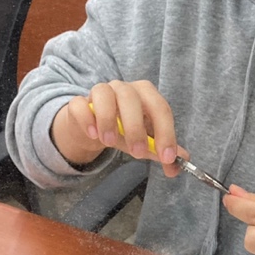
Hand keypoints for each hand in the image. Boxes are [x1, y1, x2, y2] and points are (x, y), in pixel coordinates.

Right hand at [50, 80, 185, 175]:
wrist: (92, 129)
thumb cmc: (123, 130)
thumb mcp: (144, 141)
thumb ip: (160, 151)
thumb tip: (177, 166)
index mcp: (145, 94)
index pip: (160, 108)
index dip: (166, 132)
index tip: (167, 157)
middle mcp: (123, 88)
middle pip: (131, 97)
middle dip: (136, 126)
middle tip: (138, 153)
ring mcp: (99, 92)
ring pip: (104, 94)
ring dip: (108, 119)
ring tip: (110, 142)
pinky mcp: (78, 103)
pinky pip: (79, 104)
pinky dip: (86, 118)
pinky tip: (92, 134)